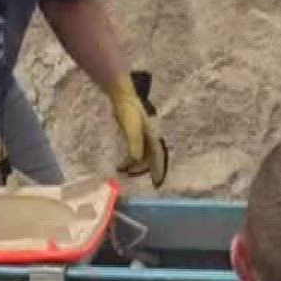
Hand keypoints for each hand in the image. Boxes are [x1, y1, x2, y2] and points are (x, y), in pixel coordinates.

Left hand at [106, 71, 168, 187]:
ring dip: (136, 163)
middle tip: (134, 177)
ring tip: (125, 170)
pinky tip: (124, 162)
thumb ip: (135, 144)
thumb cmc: (128, 111)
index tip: (156, 183)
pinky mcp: (135, 132)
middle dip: (145, 169)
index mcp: (153, 136)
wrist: (122, 96)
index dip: (158, 170)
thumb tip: (137, 161)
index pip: (158, 157)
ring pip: (143, 154)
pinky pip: (136, 149)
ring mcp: (143, 134)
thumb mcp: (131, 129)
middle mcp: (151, 136)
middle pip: (151, 157)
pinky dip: (131, 157)